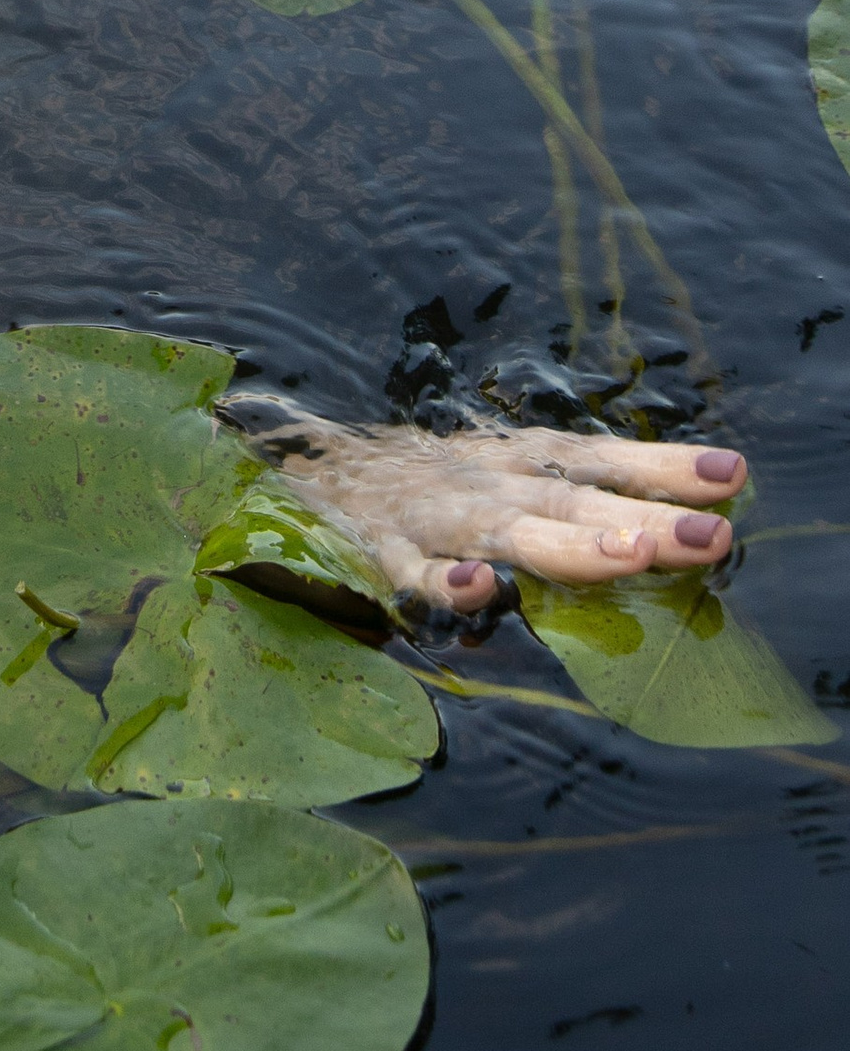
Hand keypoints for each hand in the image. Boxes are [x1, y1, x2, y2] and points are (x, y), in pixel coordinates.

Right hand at [266, 417, 747, 608]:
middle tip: (713, 534)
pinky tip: (485, 591)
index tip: (733, 476)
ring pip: (508, 530)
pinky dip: (448, 581)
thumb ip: (592, 494)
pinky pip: (417, 572)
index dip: (663, 467)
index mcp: (520, 462)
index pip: (600, 459)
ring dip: (570, 544)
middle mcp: (488, 482)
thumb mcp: (514, 474)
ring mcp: (438, 516)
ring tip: (631, 556)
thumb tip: (694, 510)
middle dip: (642, 517)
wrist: (316, 472)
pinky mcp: (386, 551)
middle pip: (569, 498)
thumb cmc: (441, 485)